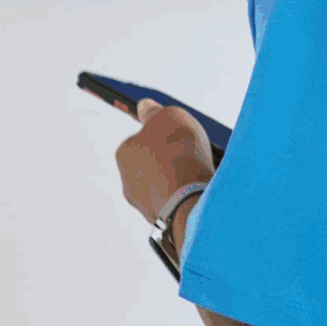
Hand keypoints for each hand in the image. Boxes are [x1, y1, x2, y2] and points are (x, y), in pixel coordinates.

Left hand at [117, 99, 215, 227]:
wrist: (187, 195)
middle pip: (154, 163)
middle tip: (194, 154)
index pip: (142, 138)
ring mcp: (143, 202)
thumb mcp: (169, 116)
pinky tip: (202, 190)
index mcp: (124, 152)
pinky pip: (177, 202)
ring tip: (202, 173)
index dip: (165, 134)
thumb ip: (155, 112)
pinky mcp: (161, 219)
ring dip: (182, 178)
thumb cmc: (177, 152)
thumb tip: (144, 106)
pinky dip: (188, 195)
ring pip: (166, 184)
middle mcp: (128, 179)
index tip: (181, 134)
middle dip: (173, 158)